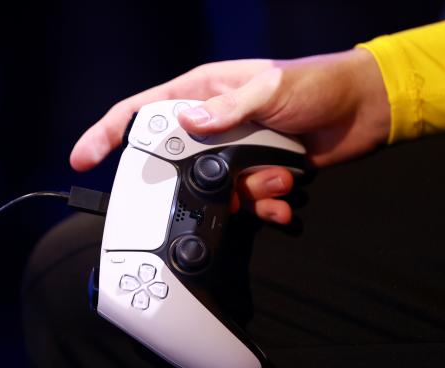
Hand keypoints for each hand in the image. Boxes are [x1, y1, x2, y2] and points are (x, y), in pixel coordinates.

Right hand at [70, 48, 389, 223]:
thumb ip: (228, 108)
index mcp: (203, 93)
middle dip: (200, 183)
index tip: (83, 157)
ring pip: (214, 190)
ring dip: (247, 194)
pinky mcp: (256, 176)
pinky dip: (263, 207)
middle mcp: (213, 125)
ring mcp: (234, 154)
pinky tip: (283, 199)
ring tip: (279, 178)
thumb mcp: (269, 87)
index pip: (143, 112)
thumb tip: (188, 123)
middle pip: (179, 163)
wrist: (361, 110)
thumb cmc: (317, 83)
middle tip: (232, 185)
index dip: (109, 133)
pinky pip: (244, 203)